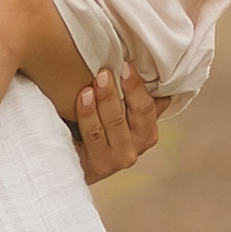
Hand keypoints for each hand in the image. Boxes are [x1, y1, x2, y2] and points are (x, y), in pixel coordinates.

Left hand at [75, 67, 159, 183]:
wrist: (79, 161)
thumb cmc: (104, 130)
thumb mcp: (127, 116)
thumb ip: (139, 98)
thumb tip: (151, 69)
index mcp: (146, 134)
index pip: (146, 107)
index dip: (136, 86)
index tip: (125, 65)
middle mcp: (133, 150)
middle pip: (125, 117)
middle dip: (114, 93)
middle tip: (103, 72)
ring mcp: (113, 161)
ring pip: (107, 126)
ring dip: (101, 102)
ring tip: (91, 84)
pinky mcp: (94, 166)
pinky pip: (90, 136)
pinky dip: (86, 115)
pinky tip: (81, 98)